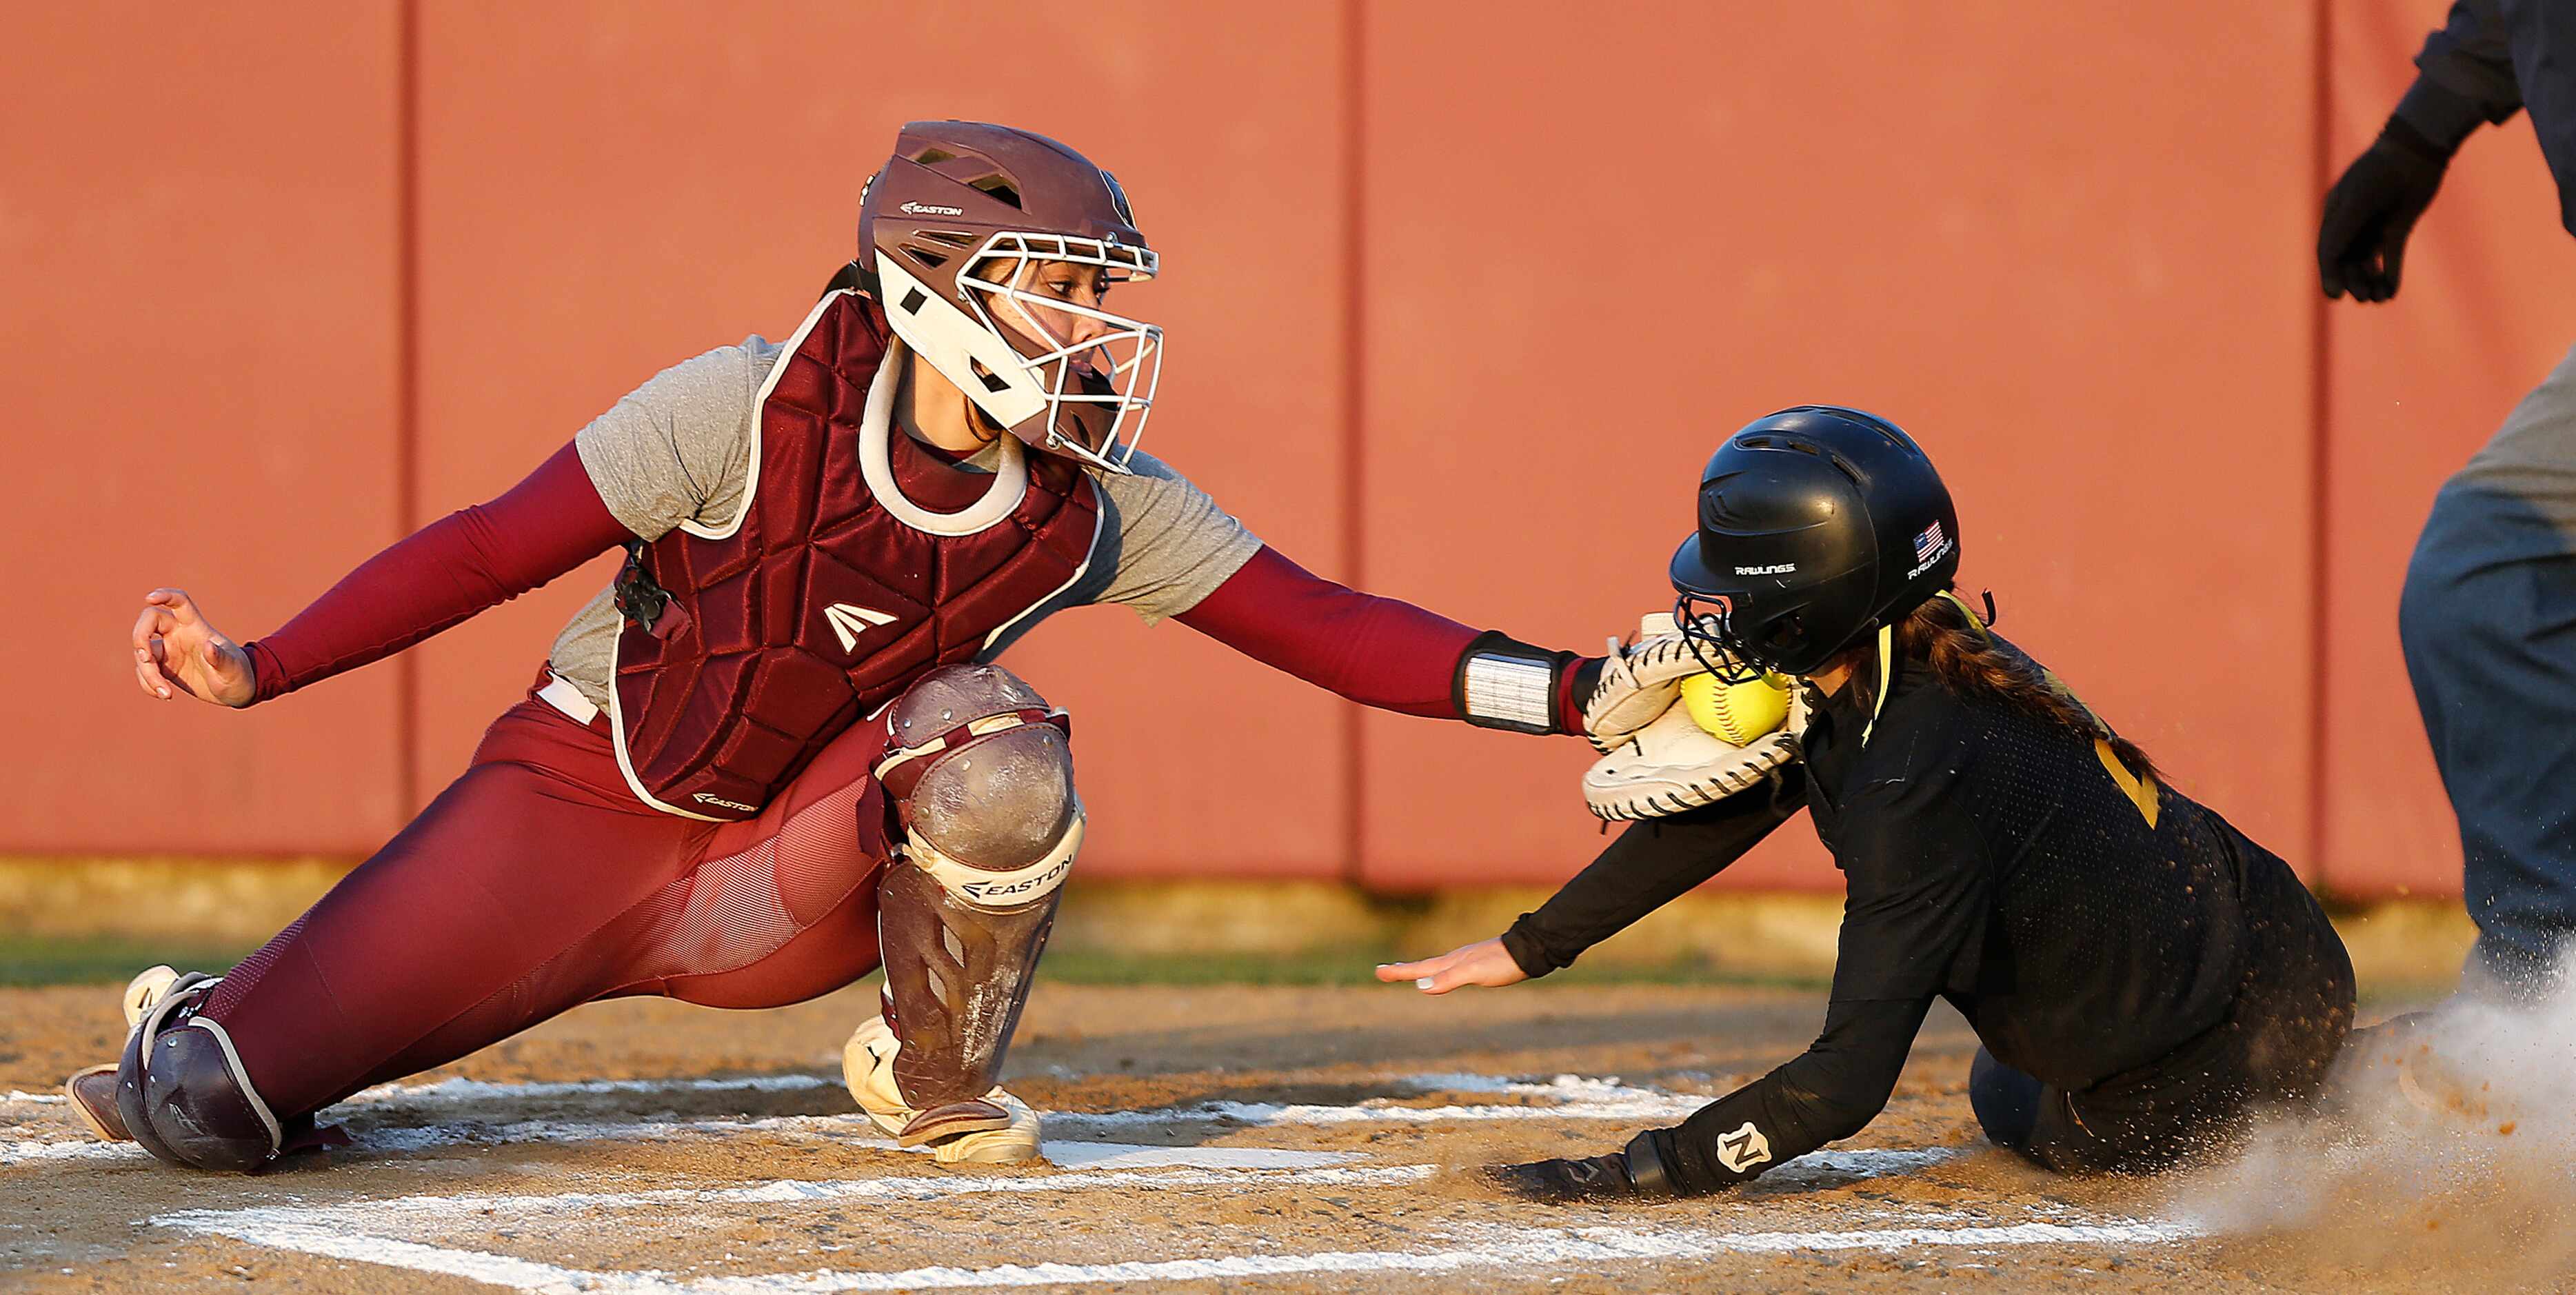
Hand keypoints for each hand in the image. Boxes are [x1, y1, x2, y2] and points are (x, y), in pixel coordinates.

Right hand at [131, 589, 254, 706]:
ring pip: (142, 652)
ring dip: (147, 673)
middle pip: (149, 621)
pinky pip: (144, 670)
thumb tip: (208, 647)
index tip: (149, 599)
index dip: (164, 595)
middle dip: (139, 637)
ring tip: (166, 693)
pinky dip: (147, 684)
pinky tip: (164, 695)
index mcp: (196, 627)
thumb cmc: (237, 674)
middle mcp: (178, 634)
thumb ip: (221, 658)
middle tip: (146, 659)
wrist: (235, 691)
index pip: (179, 603)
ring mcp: (169, 650)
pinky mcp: (163, 667)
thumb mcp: (232, 669)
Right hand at [1375, 937, 1526, 994]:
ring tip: (1410, 973)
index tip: (1378, 971)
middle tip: (1382, 971)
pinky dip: (1439, 973)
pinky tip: (1446, 975)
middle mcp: (1456, 960)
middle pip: (1424, 966)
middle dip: (1403, 970)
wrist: (1529, 952)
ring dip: (1420, 971)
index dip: (1399, 972)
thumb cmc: (1502, 964)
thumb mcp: (1474, 973)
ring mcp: (1467, 962)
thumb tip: (1420, 986)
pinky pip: (1451, 970)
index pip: (1419, 969)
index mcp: (1452, 962)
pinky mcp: (1479, 965)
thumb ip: (1450, 979)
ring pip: (1437, 967)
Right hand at [2319, 121, 2450, 302]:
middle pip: (2347, 261)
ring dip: (2370, 282)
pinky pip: (2391, 257)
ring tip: (2378, 299)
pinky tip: (2390, 292)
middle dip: (2353, 282)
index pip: (2328, 252)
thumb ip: (2340, 232)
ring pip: (2368, 263)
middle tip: (2363, 297)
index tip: (2335, 296)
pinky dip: (2389, 275)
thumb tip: (2328, 264)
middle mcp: (2353, 223)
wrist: (2416, 152)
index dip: (2329, 275)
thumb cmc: (2380, 174)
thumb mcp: (2356, 203)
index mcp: (2335, 215)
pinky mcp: (2398, 227)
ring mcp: (2375, 226)